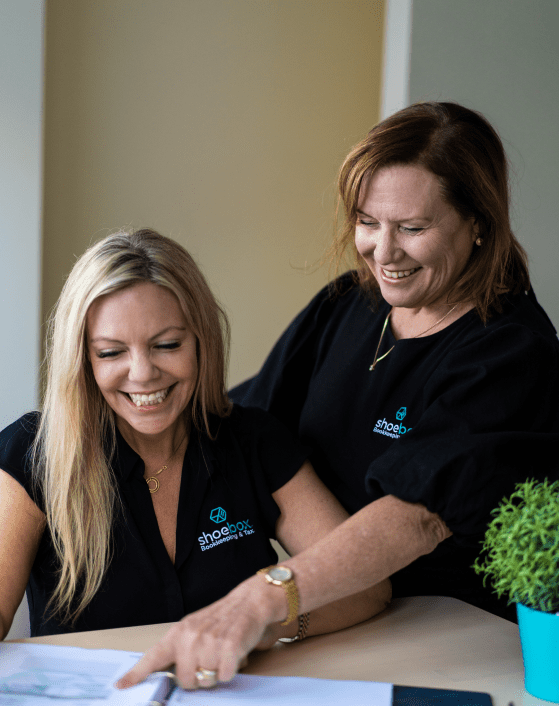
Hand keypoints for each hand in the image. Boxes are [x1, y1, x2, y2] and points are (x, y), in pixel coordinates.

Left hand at [116, 575, 285, 689]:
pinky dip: (231, 670)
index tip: (121, 685)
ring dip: (216, 673)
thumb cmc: (221, 620)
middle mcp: (191, 637)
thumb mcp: (194, 629)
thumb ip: (180, 650)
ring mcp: (209, 642)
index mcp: (179, 633)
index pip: (153, 656)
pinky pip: (225, 676)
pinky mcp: (228, 647)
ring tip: (222, 654)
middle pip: (184, 681)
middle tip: (208, 661)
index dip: (136, 674)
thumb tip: (170, 676)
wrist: (248, 602)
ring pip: (206, 680)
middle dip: (197, 678)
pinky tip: (233, 655)